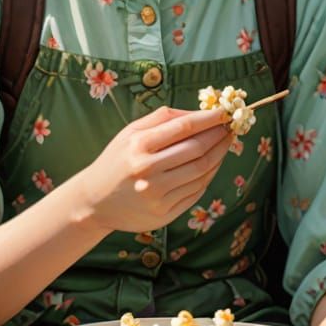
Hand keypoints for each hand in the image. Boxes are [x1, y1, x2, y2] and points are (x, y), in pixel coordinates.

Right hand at [78, 105, 232, 232]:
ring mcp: (158, 195)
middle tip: (230, 126)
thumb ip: (161, 118)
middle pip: (197, 150)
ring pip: (201, 172)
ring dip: (219, 155)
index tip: (224, 112)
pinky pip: (196, 191)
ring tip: (225, 143)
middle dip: (219, 136)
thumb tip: (197, 111)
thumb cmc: (116, 161)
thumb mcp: (130, 132)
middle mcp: (148, 171)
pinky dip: (209, 175)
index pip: (184, 127)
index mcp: (139, 146)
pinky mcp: (165, 214)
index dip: (209, 119)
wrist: (95, 201)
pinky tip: (213, 164)